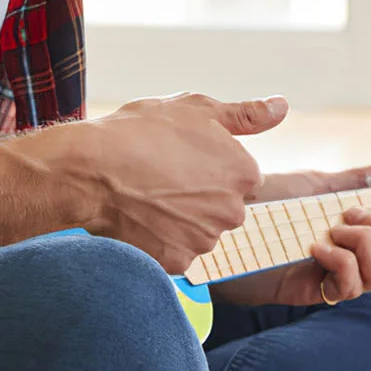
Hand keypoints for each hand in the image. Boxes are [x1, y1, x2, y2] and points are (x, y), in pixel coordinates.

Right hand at [53, 92, 286, 273]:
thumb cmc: (140, 132)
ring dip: (180, 221)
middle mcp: (233, 211)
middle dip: (199, 197)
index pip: (240, 177)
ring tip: (147, 197)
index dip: (209, 167)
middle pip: (222, 207)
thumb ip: (246, 114)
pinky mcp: (177, 263)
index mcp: (245, 173)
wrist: (87, 170)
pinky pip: (175, 253)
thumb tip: (282, 106)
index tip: (180, 159)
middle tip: (161, 178)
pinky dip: (160, 242)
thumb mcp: (196, 109)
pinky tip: (140, 220)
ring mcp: (205, 240)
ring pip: (200, 232)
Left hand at [210, 162, 370, 308]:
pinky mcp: (314, 293)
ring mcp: (336, 279)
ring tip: (330, 231)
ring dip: (363, 246)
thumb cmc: (269, 204)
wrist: (228, 222)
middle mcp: (355, 262)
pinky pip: (349, 287)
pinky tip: (314, 247)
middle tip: (351, 217)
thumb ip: (358, 179)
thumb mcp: (318, 184)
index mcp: (362, 239)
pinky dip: (339, 261)